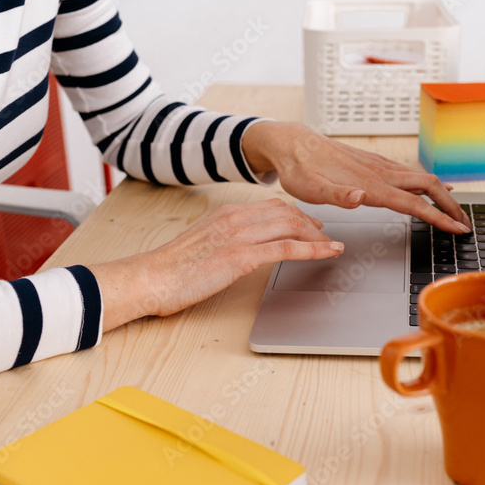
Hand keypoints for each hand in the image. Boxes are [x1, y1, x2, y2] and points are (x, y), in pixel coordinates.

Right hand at [89, 199, 342, 330]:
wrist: (152, 278)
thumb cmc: (169, 270)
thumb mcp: (200, 245)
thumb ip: (221, 241)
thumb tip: (234, 250)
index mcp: (225, 214)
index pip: (270, 206)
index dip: (295, 213)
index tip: (308, 223)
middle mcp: (235, 218)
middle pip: (286, 213)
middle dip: (311, 223)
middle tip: (325, 234)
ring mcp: (240, 235)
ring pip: (291, 226)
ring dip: (317, 236)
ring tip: (332, 245)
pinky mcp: (242, 256)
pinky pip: (287, 249)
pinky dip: (313, 250)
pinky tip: (328, 253)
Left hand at [242, 121, 471, 233]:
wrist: (292, 144)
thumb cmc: (299, 169)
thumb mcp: (310, 189)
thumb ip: (336, 196)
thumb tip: (360, 197)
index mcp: (370, 185)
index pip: (414, 203)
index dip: (438, 217)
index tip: (457, 229)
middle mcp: (379, 173)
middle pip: (428, 187)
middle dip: (450, 206)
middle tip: (465, 224)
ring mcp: (378, 167)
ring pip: (422, 178)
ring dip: (442, 195)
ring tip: (455, 211)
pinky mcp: (373, 164)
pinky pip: (409, 174)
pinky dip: (428, 185)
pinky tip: (430, 189)